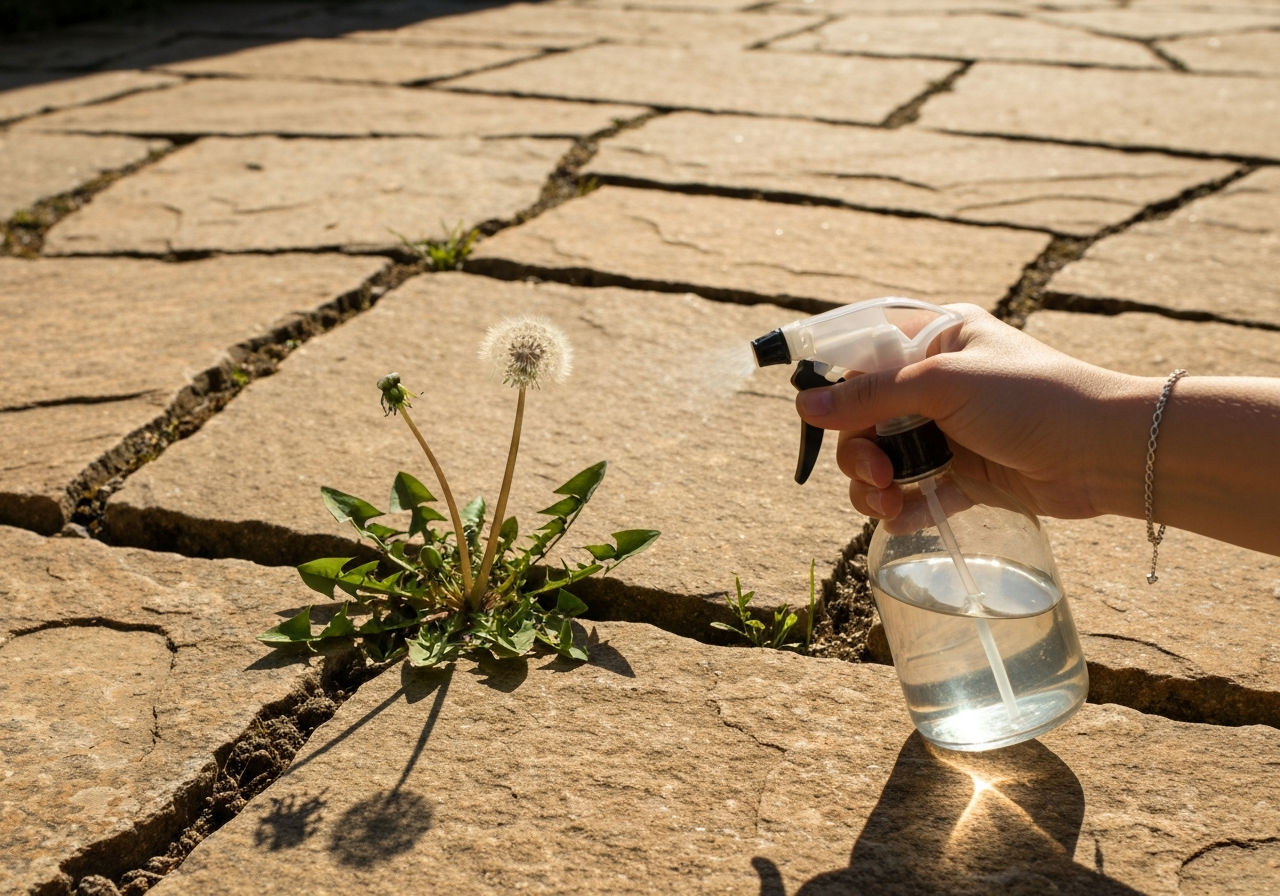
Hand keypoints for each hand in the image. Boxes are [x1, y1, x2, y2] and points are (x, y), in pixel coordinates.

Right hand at [794, 304, 1151, 525]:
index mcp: (936, 339)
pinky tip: (899, 516)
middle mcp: (937, 382)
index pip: (864, 352)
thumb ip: (869, 395)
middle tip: (876, 472)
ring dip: (872, 483)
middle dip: (858, 449)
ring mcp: (948, 431)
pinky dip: (900, 505)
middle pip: (864, 416)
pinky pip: (912, 491)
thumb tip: (804, 406)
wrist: (1104, 452)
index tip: (815, 412)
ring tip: (888, 500)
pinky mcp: (963, 475)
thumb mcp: (942, 383)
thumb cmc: (1030, 398)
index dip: (835, 381)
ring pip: (882, 458)